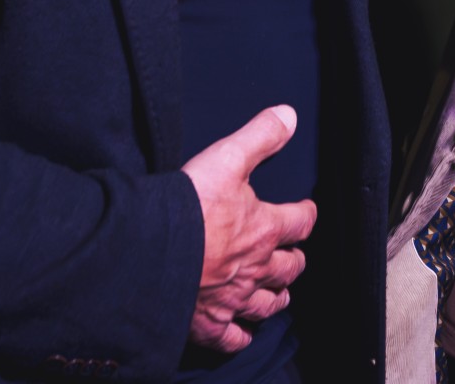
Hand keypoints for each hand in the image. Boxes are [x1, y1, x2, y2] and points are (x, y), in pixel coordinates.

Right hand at [181, 105, 316, 352]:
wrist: (148, 253)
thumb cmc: (189, 206)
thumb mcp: (227, 158)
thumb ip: (260, 136)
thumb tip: (289, 115)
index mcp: (264, 229)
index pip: (300, 221)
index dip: (306, 214)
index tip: (306, 210)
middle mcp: (255, 268)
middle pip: (287, 268)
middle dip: (293, 260)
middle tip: (293, 256)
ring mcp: (233, 299)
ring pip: (267, 304)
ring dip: (275, 296)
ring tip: (279, 293)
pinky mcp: (208, 323)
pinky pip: (232, 338)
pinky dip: (240, 336)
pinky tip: (241, 334)